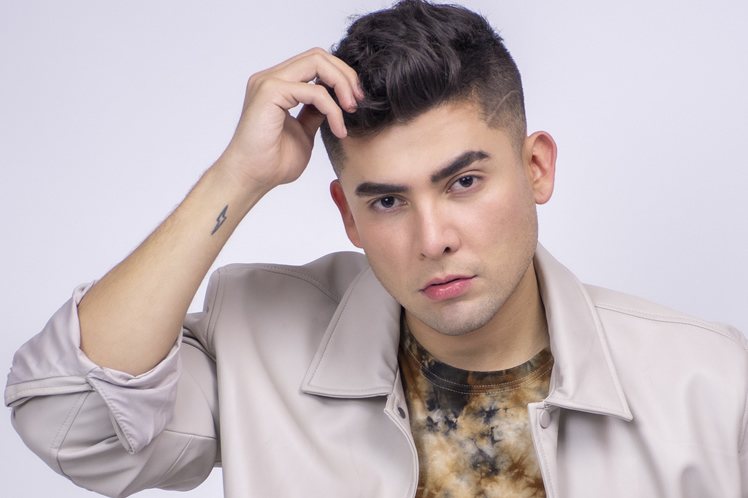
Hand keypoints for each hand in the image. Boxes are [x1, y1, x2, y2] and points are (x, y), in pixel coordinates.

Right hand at [216, 48, 362, 193]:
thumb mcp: (304, 132)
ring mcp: (268, 82)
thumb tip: (333, 102)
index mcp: (277, 85)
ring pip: (317, 63)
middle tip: (358, 100)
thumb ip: (315, 113)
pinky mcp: (270, 92)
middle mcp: (270, 78)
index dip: (340, 76)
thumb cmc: (272, 163)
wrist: (251, 179)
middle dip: (345, 75)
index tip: (355, 100)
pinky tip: (338, 129)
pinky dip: (333, 109)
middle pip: (318, 55)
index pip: (314, 62)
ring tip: (351, 109)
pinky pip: (314, 91)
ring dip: (342, 84)